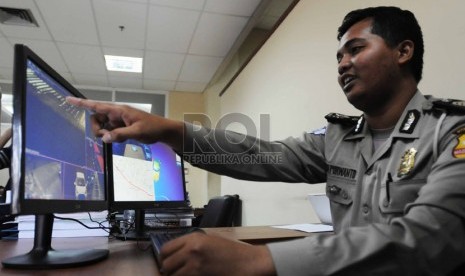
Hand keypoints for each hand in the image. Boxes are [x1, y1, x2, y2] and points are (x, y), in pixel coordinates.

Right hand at [66, 97, 183, 149]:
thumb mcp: (136, 132)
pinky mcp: (122, 127)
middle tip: (107, 137)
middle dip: (97, 129)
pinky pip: (110, 132)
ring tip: (120, 139)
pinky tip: (124, 140)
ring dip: (106, 135)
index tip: (68, 99)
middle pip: (96, 119)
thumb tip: (104, 138)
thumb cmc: (152, 128)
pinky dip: (113, 137)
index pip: (96, 105)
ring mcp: (119, 121)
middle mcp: (116, 114)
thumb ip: (120, 135)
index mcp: (119, 110)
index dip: (82, 103)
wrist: (163, 131)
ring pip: (103, 127)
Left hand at [160, 232, 275, 275]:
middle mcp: (191, 250)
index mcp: (193, 238)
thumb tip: (177, 254)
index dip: (164, 258)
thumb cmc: (232, 251)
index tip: (167, 263)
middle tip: (175, 273)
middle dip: (169, 271)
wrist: (249, 262)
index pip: (166, 249)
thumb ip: (192, 245)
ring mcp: (195, 265)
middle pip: (166, 265)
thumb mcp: (210, 241)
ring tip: (186, 275)